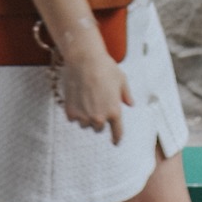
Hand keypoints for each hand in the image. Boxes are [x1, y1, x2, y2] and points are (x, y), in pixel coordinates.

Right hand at [56, 21, 132, 143]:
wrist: (84, 59)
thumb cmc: (105, 67)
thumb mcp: (121, 80)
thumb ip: (126, 95)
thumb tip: (130, 104)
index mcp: (114, 112)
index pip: (117, 132)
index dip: (116, 138)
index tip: (115, 142)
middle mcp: (99, 118)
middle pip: (98, 128)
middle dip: (98, 120)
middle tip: (96, 104)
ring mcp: (84, 116)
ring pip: (84, 124)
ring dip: (85, 116)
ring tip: (85, 98)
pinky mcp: (71, 112)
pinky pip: (73, 118)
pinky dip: (74, 111)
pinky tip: (76, 97)